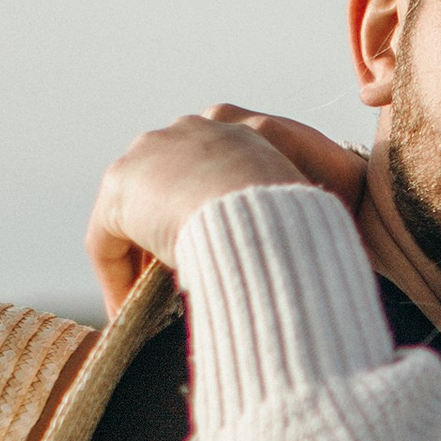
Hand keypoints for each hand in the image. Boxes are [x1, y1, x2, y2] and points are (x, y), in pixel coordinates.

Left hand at [87, 107, 363, 316]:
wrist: (269, 214)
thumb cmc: (308, 216)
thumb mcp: (315, 203)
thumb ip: (303, 212)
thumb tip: (332, 241)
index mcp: (239, 127)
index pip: (212, 167)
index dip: (212, 210)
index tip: (220, 248)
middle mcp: (191, 128)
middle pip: (168, 183)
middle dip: (170, 230)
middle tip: (182, 277)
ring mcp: (151, 151)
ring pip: (135, 211)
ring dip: (142, 256)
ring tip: (152, 303)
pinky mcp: (121, 187)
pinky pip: (107, 238)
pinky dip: (116, 277)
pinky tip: (128, 313)